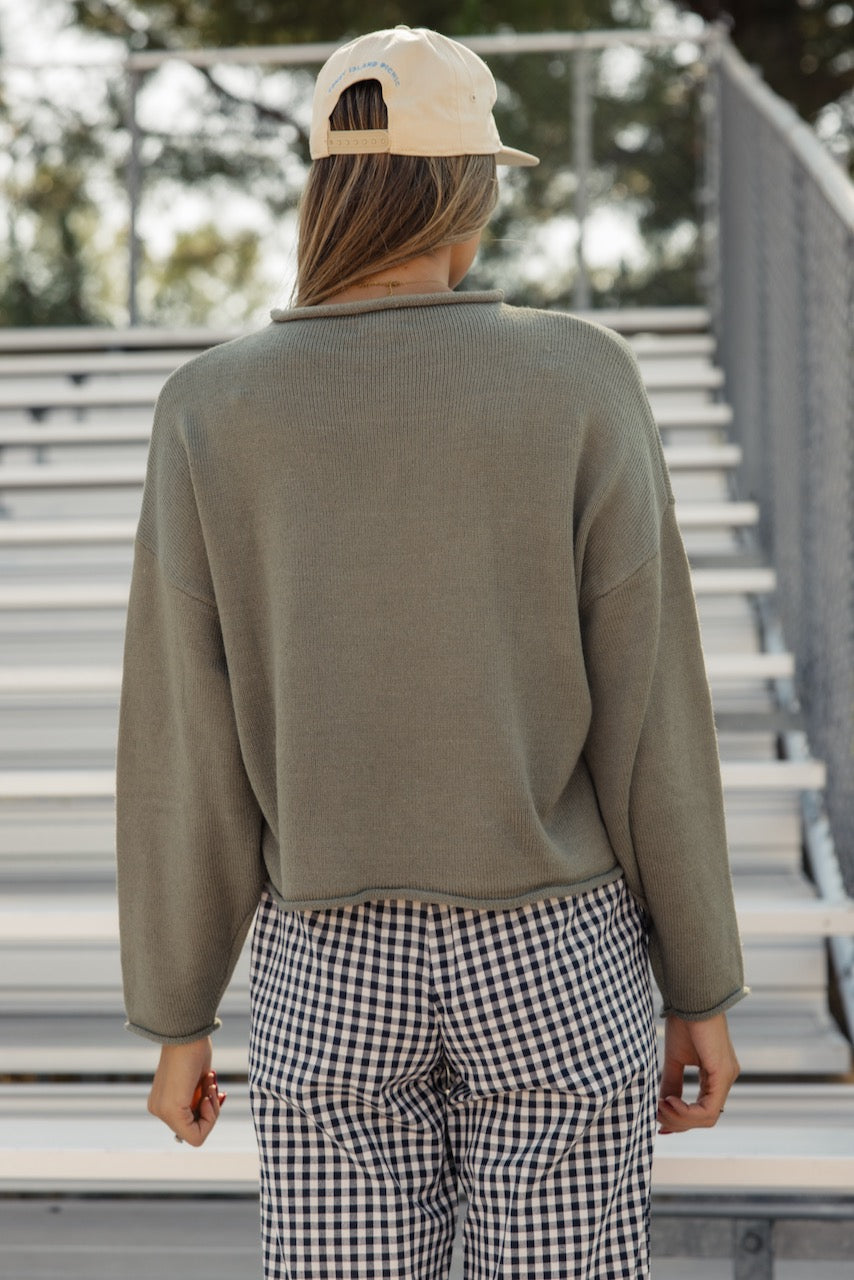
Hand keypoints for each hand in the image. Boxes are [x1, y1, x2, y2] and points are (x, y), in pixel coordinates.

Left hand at [147, 1035, 226, 1146]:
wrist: (187, 1030)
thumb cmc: (194, 1048)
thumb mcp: (197, 1080)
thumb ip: (196, 1097)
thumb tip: (205, 1107)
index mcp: (162, 1102)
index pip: (190, 1124)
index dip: (208, 1112)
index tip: (214, 1091)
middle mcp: (158, 1109)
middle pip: (194, 1130)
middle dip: (211, 1110)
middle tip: (212, 1085)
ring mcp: (162, 1111)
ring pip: (196, 1133)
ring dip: (212, 1109)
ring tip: (210, 1082)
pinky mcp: (170, 1110)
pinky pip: (196, 1134)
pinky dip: (211, 1114)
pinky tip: (209, 1087)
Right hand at [657, 1011, 738, 1133]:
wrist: (691, 998)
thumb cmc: (684, 1021)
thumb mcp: (674, 1059)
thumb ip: (672, 1083)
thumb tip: (661, 1106)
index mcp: (716, 1075)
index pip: (703, 1111)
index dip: (680, 1120)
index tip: (658, 1121)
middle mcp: (725, 1079)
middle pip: (705, 1119)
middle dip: (677, 1121)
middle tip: (656, 1112)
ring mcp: (726, 1077)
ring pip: (707, 1118)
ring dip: (680, 1118)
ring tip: (660, 1105)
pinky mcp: (722, 1073)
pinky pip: (709, 1109)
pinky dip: (687, 1111)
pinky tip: (670, 1101)